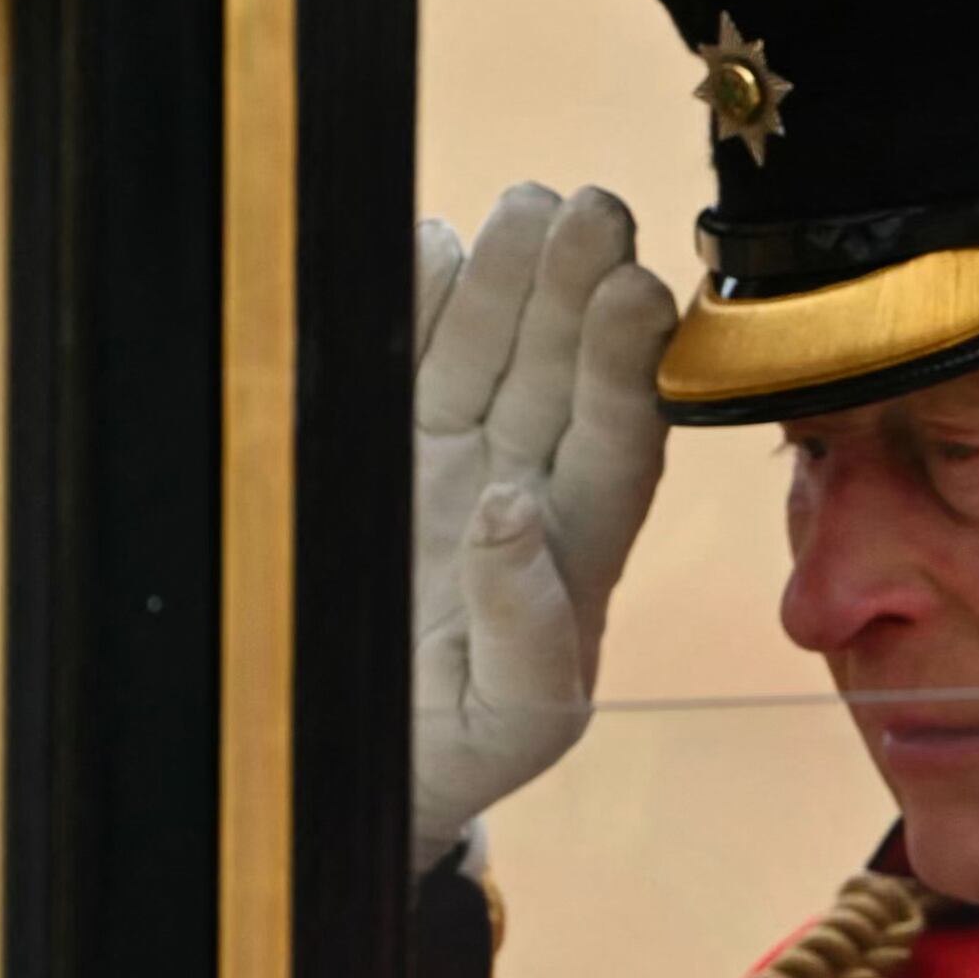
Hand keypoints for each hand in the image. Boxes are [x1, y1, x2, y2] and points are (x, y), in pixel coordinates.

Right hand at [412, 183, 674, 872]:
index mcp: (578, 549)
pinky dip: (409, 303)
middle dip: (576, 288)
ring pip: (485, 350)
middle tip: (594, 208)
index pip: (620, 441)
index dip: (627, 366)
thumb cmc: (456, 754)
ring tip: (525, 203)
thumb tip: (512, 510)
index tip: (633, 293)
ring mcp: (444, 459)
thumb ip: (529, 631)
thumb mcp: (513, 722)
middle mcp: (522, 484)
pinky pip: (398, 362)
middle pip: (559, 372)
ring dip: (504, 276)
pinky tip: (427, 239)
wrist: (345, 774)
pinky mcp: (371, 451)